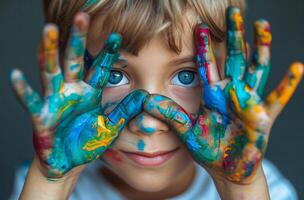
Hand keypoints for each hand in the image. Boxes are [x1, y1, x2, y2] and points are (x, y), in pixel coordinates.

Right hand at [10, 13, 147, 178]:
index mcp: (90, 93)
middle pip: (74, 61)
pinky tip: (17, 75)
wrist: (69, 162)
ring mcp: (55, 102)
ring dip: (49, 52)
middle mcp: (72, 92)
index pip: (99, 69)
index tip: (117, 36)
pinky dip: (24, 90)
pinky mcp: (42, 117)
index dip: (107, 53)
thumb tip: (144, 96)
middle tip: (82, 18)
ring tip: (48, 30)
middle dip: (78, 40)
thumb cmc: (88, 142)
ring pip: (51, 72)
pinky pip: (32, 102)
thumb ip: (125, 111)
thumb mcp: (111, 126)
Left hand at [142, 7, 302, 183]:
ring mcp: (249, 102)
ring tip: (262, 24)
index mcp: (213, 94)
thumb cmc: (207, 149)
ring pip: (256, 68)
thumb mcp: (186, 130)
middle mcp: (232, 93)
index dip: (204, 46)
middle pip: (234, 57)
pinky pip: (277, 98)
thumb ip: (169, 114)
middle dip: (234, 35)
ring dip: (260, 47)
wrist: (225, 168)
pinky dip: (287, 85)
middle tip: (234, 11)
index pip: (208, 64)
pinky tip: (297, 67)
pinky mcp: (263, 117)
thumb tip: (145, 101)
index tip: (199, 26)